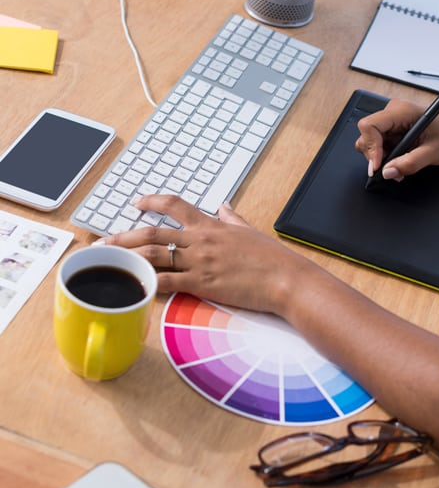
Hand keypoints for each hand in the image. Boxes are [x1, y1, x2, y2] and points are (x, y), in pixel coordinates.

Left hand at [96, 195, 316, 314]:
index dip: (152, 201)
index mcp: (211, 225)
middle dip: (123, 236)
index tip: (136, 203)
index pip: (175, 205)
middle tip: (103, 242)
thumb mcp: (249, 230)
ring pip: (153, 255)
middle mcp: (200, 240)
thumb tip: (225, 206)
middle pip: (152, 233)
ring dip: (127, 257)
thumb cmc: (271, 258)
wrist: (285, 278)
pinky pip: (166, 282)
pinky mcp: (202, 283)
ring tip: (108, 262)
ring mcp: (199, 262)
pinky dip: (146, 283)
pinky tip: (131, 286)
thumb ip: (232, 218)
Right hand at [354, 98, 438, 180]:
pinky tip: (401, 163)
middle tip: (392, 170)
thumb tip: (388, 172)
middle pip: (367, 135)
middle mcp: (394, 113)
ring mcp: (393, 122)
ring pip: (371, 142)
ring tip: (400, 168)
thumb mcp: (435, 152)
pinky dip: (387, 158)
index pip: (370, 125)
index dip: (371, 147)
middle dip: (376, 156)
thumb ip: (410, 163)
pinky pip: (380, 146)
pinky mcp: (394, 131)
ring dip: (382, 159)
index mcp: (402, 110)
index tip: (378, 166)